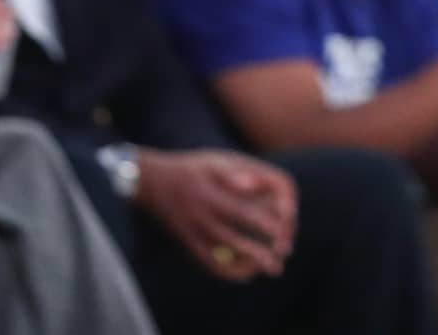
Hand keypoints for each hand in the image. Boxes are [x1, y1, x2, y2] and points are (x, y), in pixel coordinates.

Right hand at [134, 150, 295, 282]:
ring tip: (273, 268)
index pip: (244, 208)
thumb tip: (257, 184)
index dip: (267, 216)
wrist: (150, 180)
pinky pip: (206, 260)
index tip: (287, 221)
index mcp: (213, 189)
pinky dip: (227, 270)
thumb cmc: (193, 167)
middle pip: (236, 230)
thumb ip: (239, 174)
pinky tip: (246, 275)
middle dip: (263, 241)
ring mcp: (193, 227)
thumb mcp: (216, 162)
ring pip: (222, 249)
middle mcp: (202, 210)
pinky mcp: (187, 240)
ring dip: (249, 259)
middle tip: (285, 251)